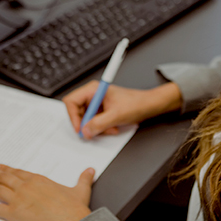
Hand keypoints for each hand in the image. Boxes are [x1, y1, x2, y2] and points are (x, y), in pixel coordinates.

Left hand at [0, 165, 92, 220]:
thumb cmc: (74, 209)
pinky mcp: (13, 213)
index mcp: (40, 181)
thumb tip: (89, 171)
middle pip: (5, 178)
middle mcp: (26, 187)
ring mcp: (18, 199)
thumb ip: (84, 179)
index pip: (20, 173)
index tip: (1, 166)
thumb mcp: (81, 190)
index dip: (9, 170)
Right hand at [63, 81, 182, 138]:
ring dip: (96, 127)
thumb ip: (99, 124)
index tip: (80, 128)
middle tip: (94, 131)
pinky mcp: (101, 110)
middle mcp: (93, 95)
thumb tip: (85, 131)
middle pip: (77, 112)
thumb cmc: (136, 103)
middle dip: (87, 124)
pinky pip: (94, 122)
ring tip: (108, 128)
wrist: (149, 106)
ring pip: (86, 119)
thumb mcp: (116, 115)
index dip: (73, 116)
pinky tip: (111, 127)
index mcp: (94, 89)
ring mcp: (97, 103)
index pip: (71, 101)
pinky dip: (101, 128)